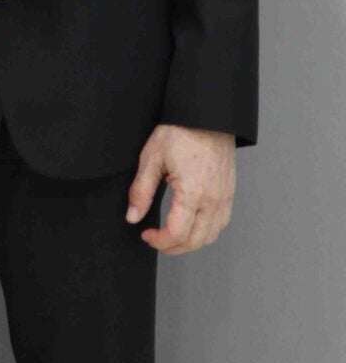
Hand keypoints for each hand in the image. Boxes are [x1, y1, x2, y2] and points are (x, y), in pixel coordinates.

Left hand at [126, 124, 235, 253]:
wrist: (207, 115)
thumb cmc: (181, 131)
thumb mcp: (152, 158)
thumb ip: (141, 191)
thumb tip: (133, 216)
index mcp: (193, 192)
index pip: (177, 233)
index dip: (159, 241)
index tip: (146, 235)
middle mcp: (213, 199)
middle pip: (196, 241)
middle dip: (173, 247)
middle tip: (156, 240)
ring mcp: (224, 197)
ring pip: (211, 236)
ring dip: (191, 243)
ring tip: (172, 237)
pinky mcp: (229, 192)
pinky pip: (221, 223)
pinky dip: (206, 232)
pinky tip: (192, 226)